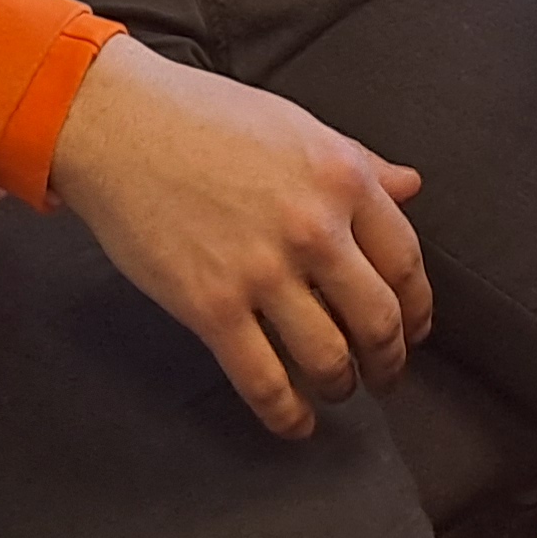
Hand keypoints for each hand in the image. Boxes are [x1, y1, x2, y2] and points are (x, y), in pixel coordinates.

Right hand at [43, 34, 432, 439]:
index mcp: (340, 177)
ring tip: (338, 389)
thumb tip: (410, 186)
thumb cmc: (202, 116)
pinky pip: (264, 381)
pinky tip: (296, 422)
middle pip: (378, 320)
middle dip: (389, 360)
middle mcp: (312, 227)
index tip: (414, 327)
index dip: (418, 308)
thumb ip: (359, 162)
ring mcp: (262, 271)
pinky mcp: (211, 307)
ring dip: (342, 386)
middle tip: (386, 374)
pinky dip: (288, 414)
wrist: (118, 123)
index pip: (406, 261)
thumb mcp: (296, 125)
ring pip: (329, 359)